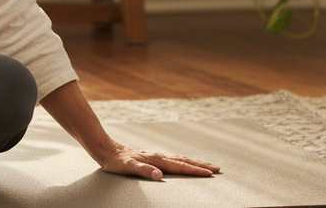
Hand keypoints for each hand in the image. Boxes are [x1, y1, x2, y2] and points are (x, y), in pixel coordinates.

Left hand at [98, 144, 220, 180]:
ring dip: (195, 162)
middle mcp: (159, 156)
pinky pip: (174, 159)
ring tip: (207, 165)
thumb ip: (143, 170)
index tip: (210, 173)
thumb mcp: (128, 168)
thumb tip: (159, 175)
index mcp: (156, 159)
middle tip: (217, 168)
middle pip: (185, 160)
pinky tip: (185, 163)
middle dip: (201, 165)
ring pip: (181, 158)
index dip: (195, 170)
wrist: (107, 150)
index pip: (180, 167)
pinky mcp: (153, 157)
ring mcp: (157, 156)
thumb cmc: (116, 162)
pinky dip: (184, 161)